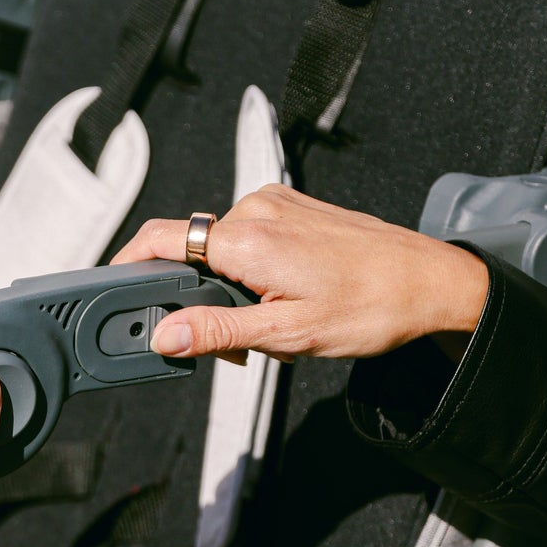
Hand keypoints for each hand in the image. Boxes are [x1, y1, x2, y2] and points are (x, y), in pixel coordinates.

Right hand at [113, 185, 489, 362]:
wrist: (432, 284)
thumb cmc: (372, 306)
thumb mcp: (286, 333)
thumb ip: (216, 331)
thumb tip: (164, 334)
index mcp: (247, 237)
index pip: (161, 238)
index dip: (128, 263)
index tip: (114, 287)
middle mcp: (257, 209)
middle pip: (192, 251)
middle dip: (198, 297)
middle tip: (231, 343)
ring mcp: (278, 204)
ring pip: (222, 248)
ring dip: (230, 289)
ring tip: (272, 322)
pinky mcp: (295, 207)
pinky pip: (250, 237)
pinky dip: (253, 272)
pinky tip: (286, 298)